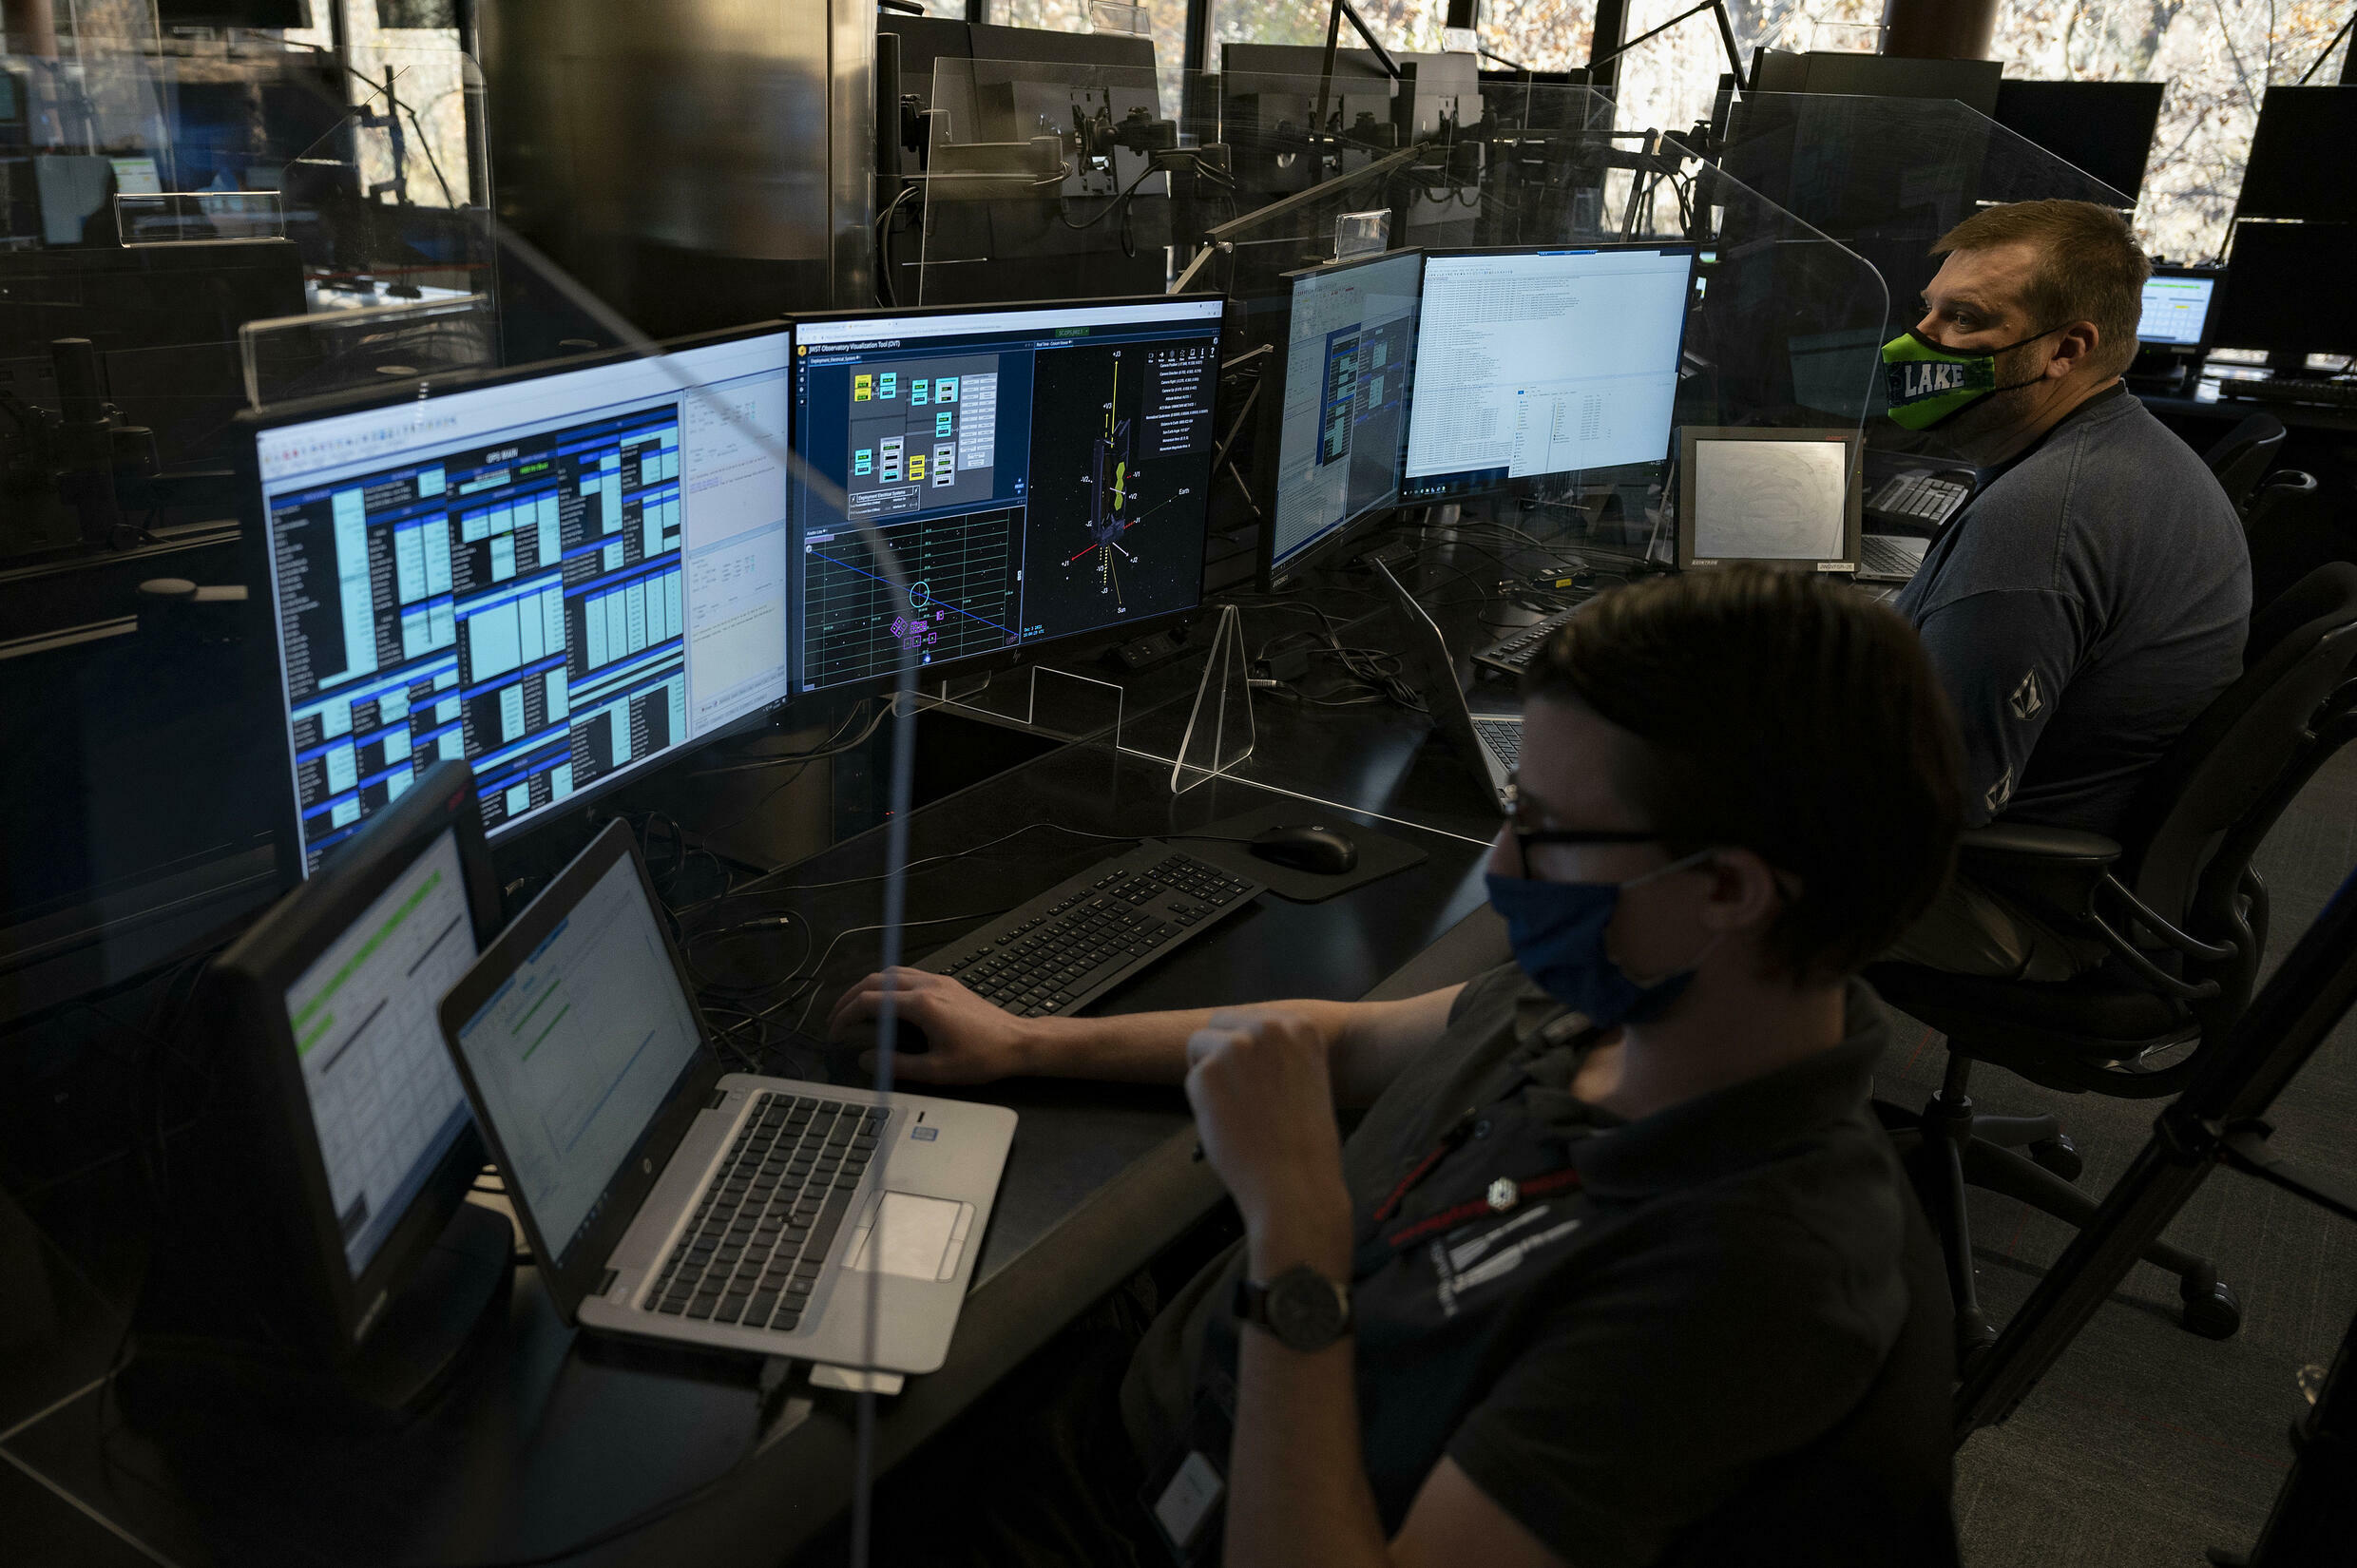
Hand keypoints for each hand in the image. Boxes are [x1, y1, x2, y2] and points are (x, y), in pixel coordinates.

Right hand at [826, 968, 1034, 1083]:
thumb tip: (866, 1059)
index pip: (870, 1001)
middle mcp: (928, 985)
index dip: (845, 1015)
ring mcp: (938, 981)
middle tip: (836, 1018)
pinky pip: (908, 975)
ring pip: (891, 972)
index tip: (834, 1031)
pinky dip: (888, 985)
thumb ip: (896, 1065)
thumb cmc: (982, 1058)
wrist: (1018, 1043)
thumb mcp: (936, 1071)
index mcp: (922, 1005)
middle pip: (875, 980)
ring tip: (855, 1009)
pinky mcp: (947, 984)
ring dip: (868, 988)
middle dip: (850, 997)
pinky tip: (887, 1003)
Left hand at [1184, 1010, 1350, 1250]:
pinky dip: (1202, 1101)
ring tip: (1234, 1109)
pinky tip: (1227, 1123)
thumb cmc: (1304, 1142)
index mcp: (1300, 1026)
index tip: (1256, 1079)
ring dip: (1208, 1073)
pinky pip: (1191, 1078)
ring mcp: (1236, 1045)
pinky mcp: (1207, 1070)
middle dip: (1220, 1052)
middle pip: (1221, 1022)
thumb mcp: (1305, 1078)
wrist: (1295, 1182)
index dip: (1247, 1050)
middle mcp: (1269, 1026)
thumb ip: (1278, 1053)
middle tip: (1236, 1093)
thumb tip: (1240, 1040)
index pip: (1252, 1018)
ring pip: (1199, 1044)